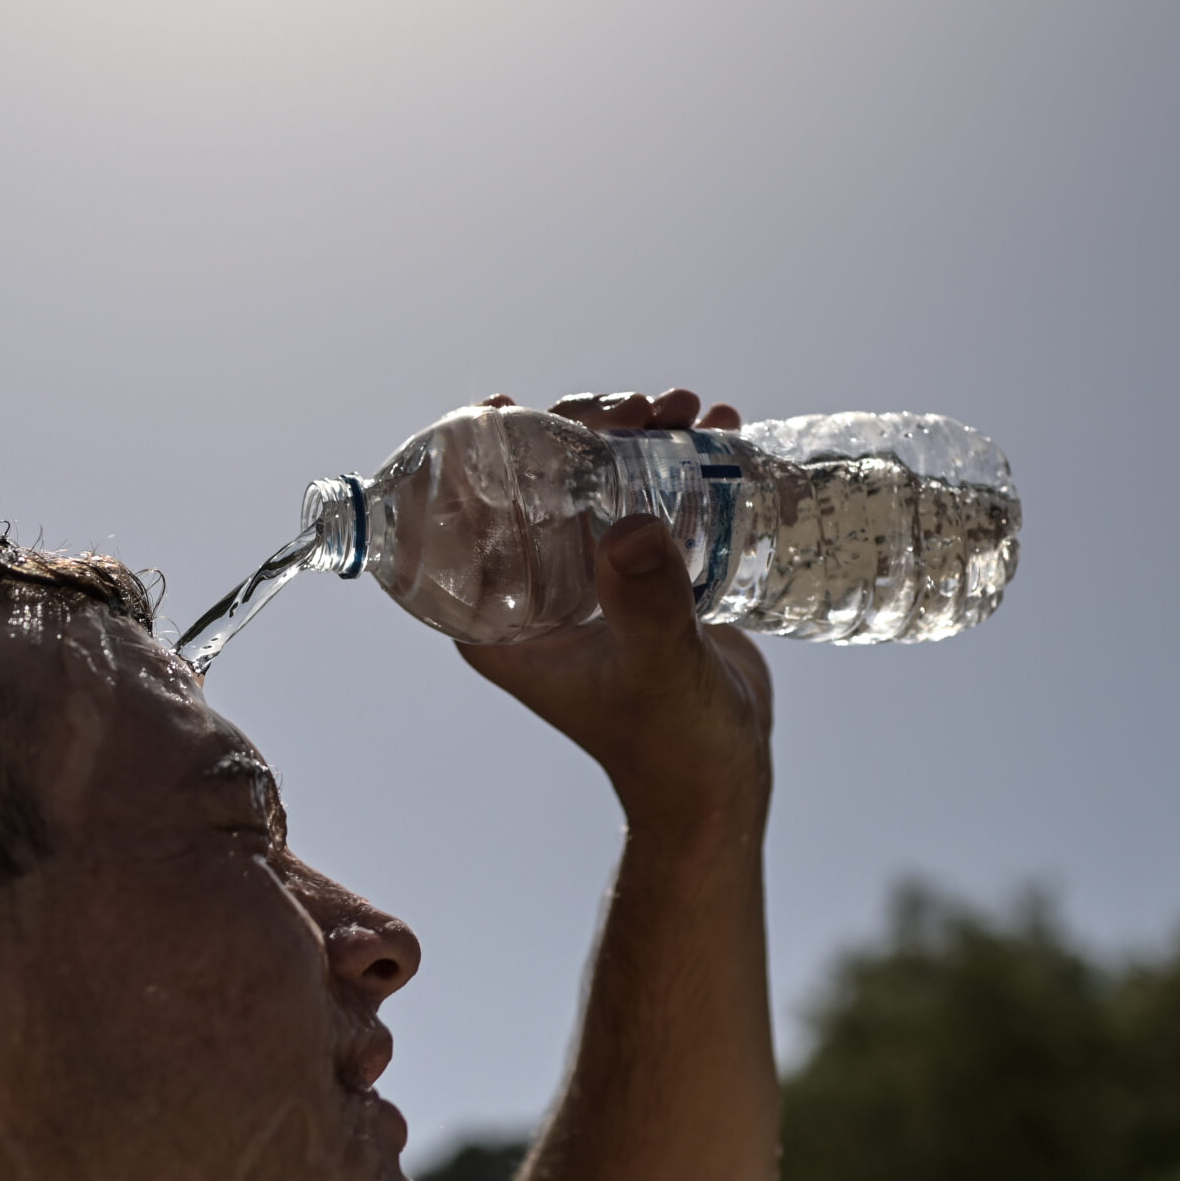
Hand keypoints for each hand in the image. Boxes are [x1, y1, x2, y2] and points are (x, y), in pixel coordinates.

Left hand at [458, 389, 773, 835]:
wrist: (722, 776)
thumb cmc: (674, 745)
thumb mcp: (657, 669)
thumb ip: (645, 604)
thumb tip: (633, 527)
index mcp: (498, 621)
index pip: (457, 522)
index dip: (468, 454)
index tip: (504, 403)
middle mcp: (532, 592)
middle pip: (528, 483)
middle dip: (576, 429)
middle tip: (635, 410)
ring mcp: (586, 577)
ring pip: (587, 479)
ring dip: (630, 434)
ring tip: (682, 410)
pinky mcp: (636, 573)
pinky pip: (638, 495)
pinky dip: (670, 457)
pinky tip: (713, 425)